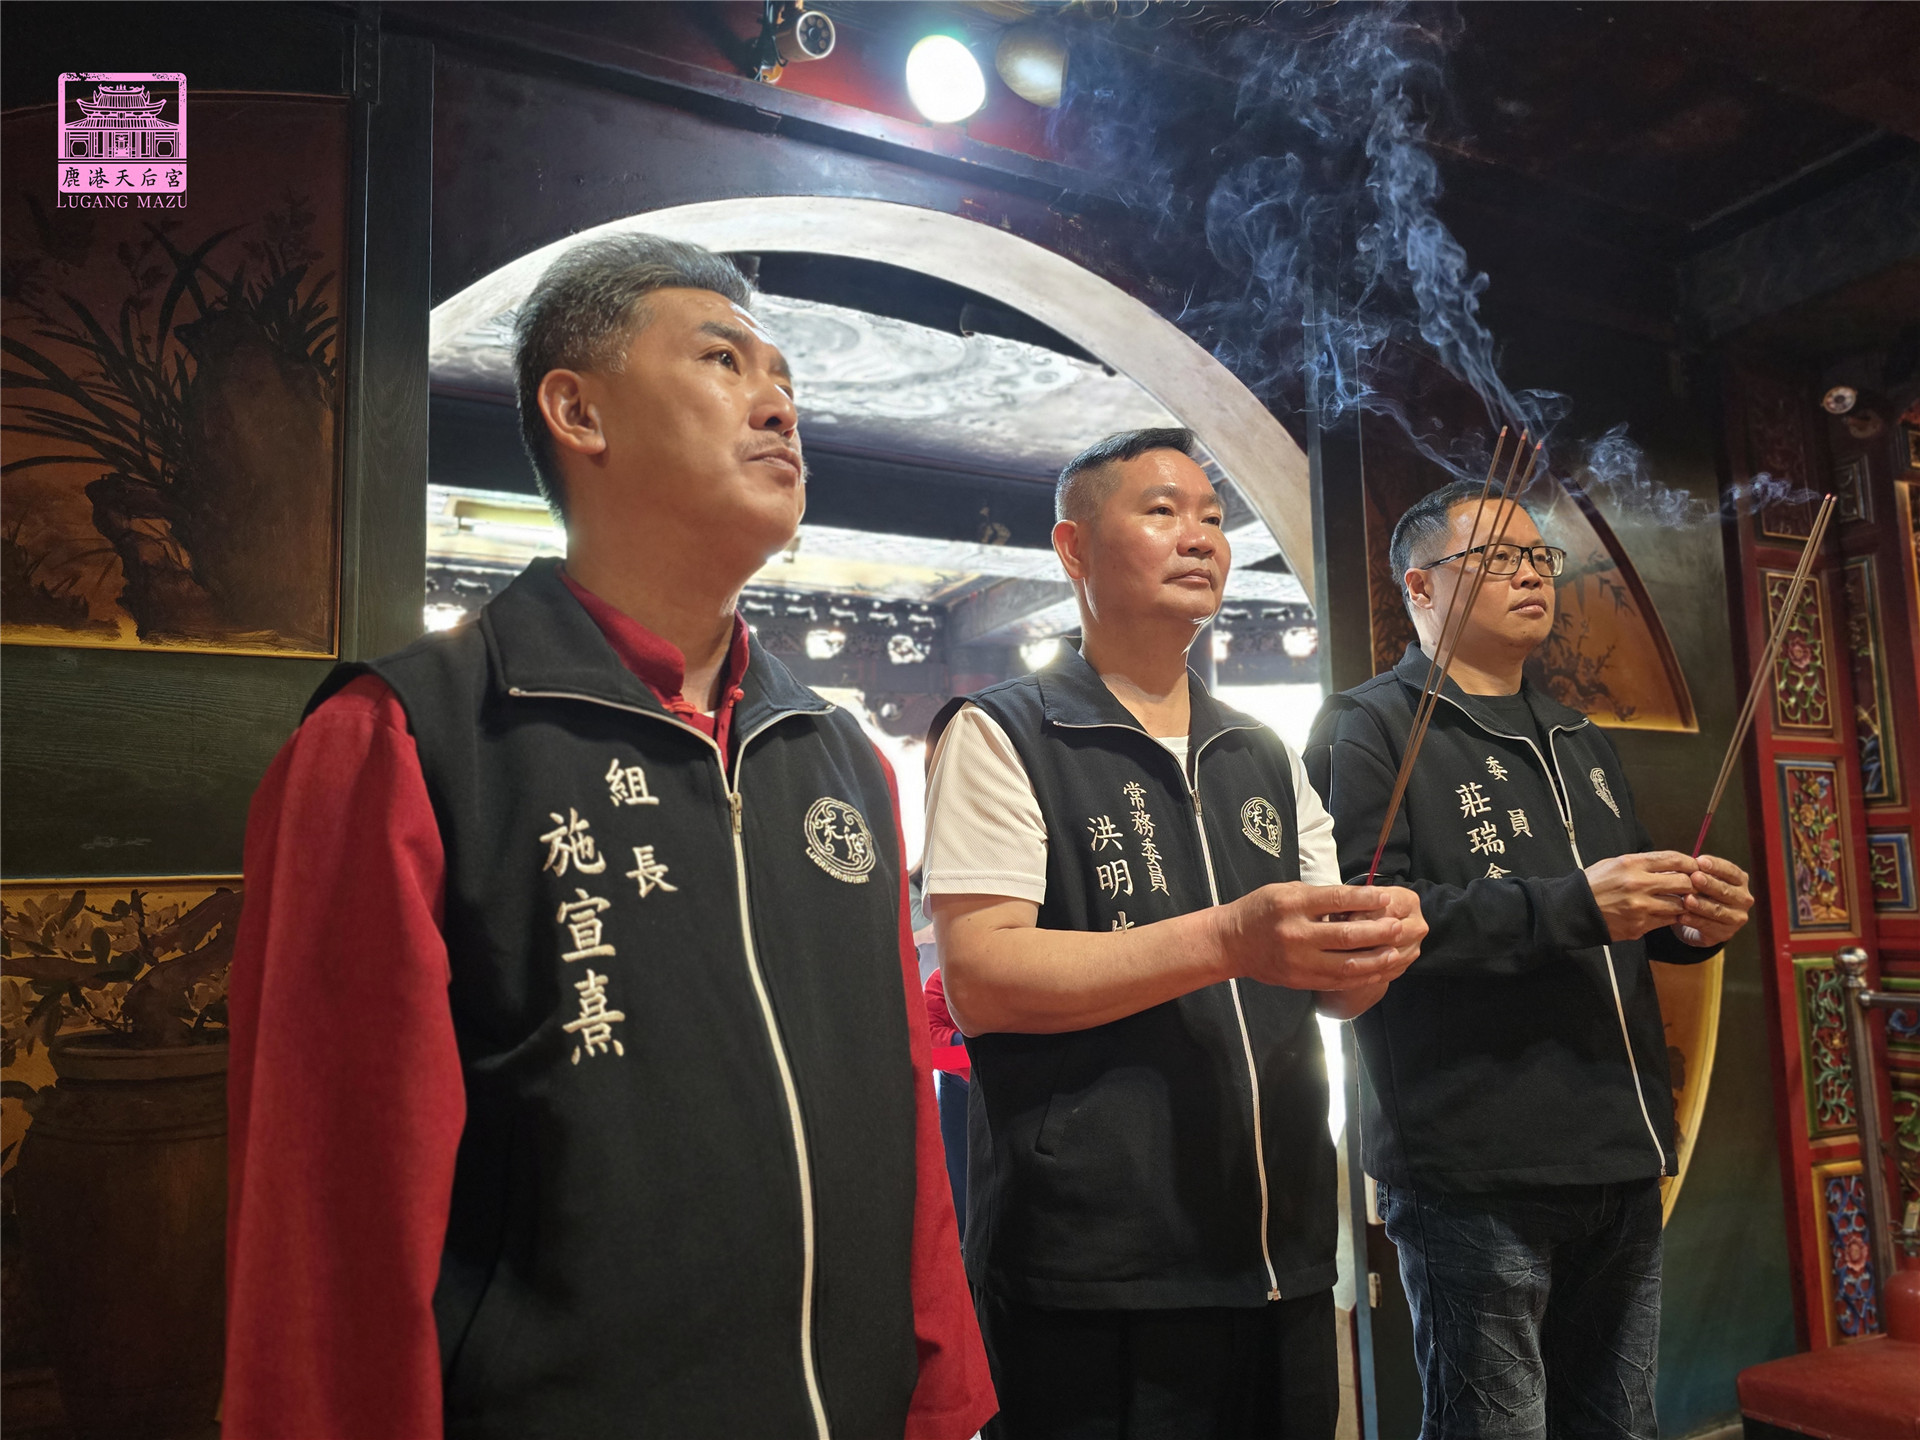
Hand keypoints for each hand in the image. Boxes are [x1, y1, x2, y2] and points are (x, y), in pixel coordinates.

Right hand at [1217, 882, 1423, 992]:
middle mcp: (1296, 933)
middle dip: (1378, 931)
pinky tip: (1378, 971)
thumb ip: (1318, 897)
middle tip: (1399, 927)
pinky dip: (1361, 977)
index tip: (1387, 897)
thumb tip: (1358, 900)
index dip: (1365, 899)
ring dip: (1376, 959)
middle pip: (1346, 935)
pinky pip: (1338, 980)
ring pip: (1346, 963)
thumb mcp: (1284, 891)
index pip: (1336, 900)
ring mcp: (1298, 960)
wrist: (1231, 942)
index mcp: (1292, 904)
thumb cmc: (1260, 910)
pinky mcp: (1301, 979)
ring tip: (1396, 952)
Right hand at [1583, 851, 1696, 941]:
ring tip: (1681, 901)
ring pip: (1680, 905)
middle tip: (1693, 886)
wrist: (1574, 910)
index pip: (1673, 859)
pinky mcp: (1640, 925)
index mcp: (1631, 864)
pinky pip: (1666, 921)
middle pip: (1683, 883)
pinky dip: (1670, 917)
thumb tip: (1670, 866)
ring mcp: (1640, 907)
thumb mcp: (1615, 864)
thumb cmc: (1594, 884)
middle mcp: (1638, 884)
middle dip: (1692, 884)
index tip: (1696, 866)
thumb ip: (1643, 864)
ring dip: (1683, 903)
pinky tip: (1666, 913)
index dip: (1690, 863)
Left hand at [1672, 853, 1753, 948]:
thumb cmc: (1701, 892)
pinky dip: (1694, 921)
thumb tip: (1687, 863)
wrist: (1700, 920)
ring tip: (1687, 900)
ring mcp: (1737, 917)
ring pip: (1718, 909)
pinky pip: (1709, 926)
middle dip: (1709, 884)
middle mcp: (1743, 899)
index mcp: (1740, 881)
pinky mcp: (1726, 933)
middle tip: (1694, 878)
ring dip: (1702, 905)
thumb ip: (1699, 872)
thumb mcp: (1703, 879)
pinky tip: (1682, 917)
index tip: (1700, 860)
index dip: (1716, 866)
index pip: (1731, 871)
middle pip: (1725, 890)